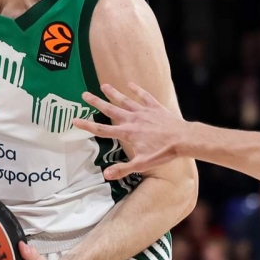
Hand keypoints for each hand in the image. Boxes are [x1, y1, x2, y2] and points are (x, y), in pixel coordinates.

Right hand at [72, 83, 189, 180]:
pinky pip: (144, 96)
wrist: (184, 139)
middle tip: (84, 94)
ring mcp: (143, 112)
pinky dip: (137, 90)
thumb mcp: (142, 164)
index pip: (102, 129)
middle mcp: (132, 119)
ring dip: (113, 93)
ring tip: (103, 85)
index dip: (87, 125)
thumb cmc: (163, 152)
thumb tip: (105, 175)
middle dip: (96, 102)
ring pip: (125, 100)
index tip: (75, 120)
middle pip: (110, 110)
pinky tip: (130, 84)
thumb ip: (123, 168)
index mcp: (127, 133)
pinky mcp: (155, 107)